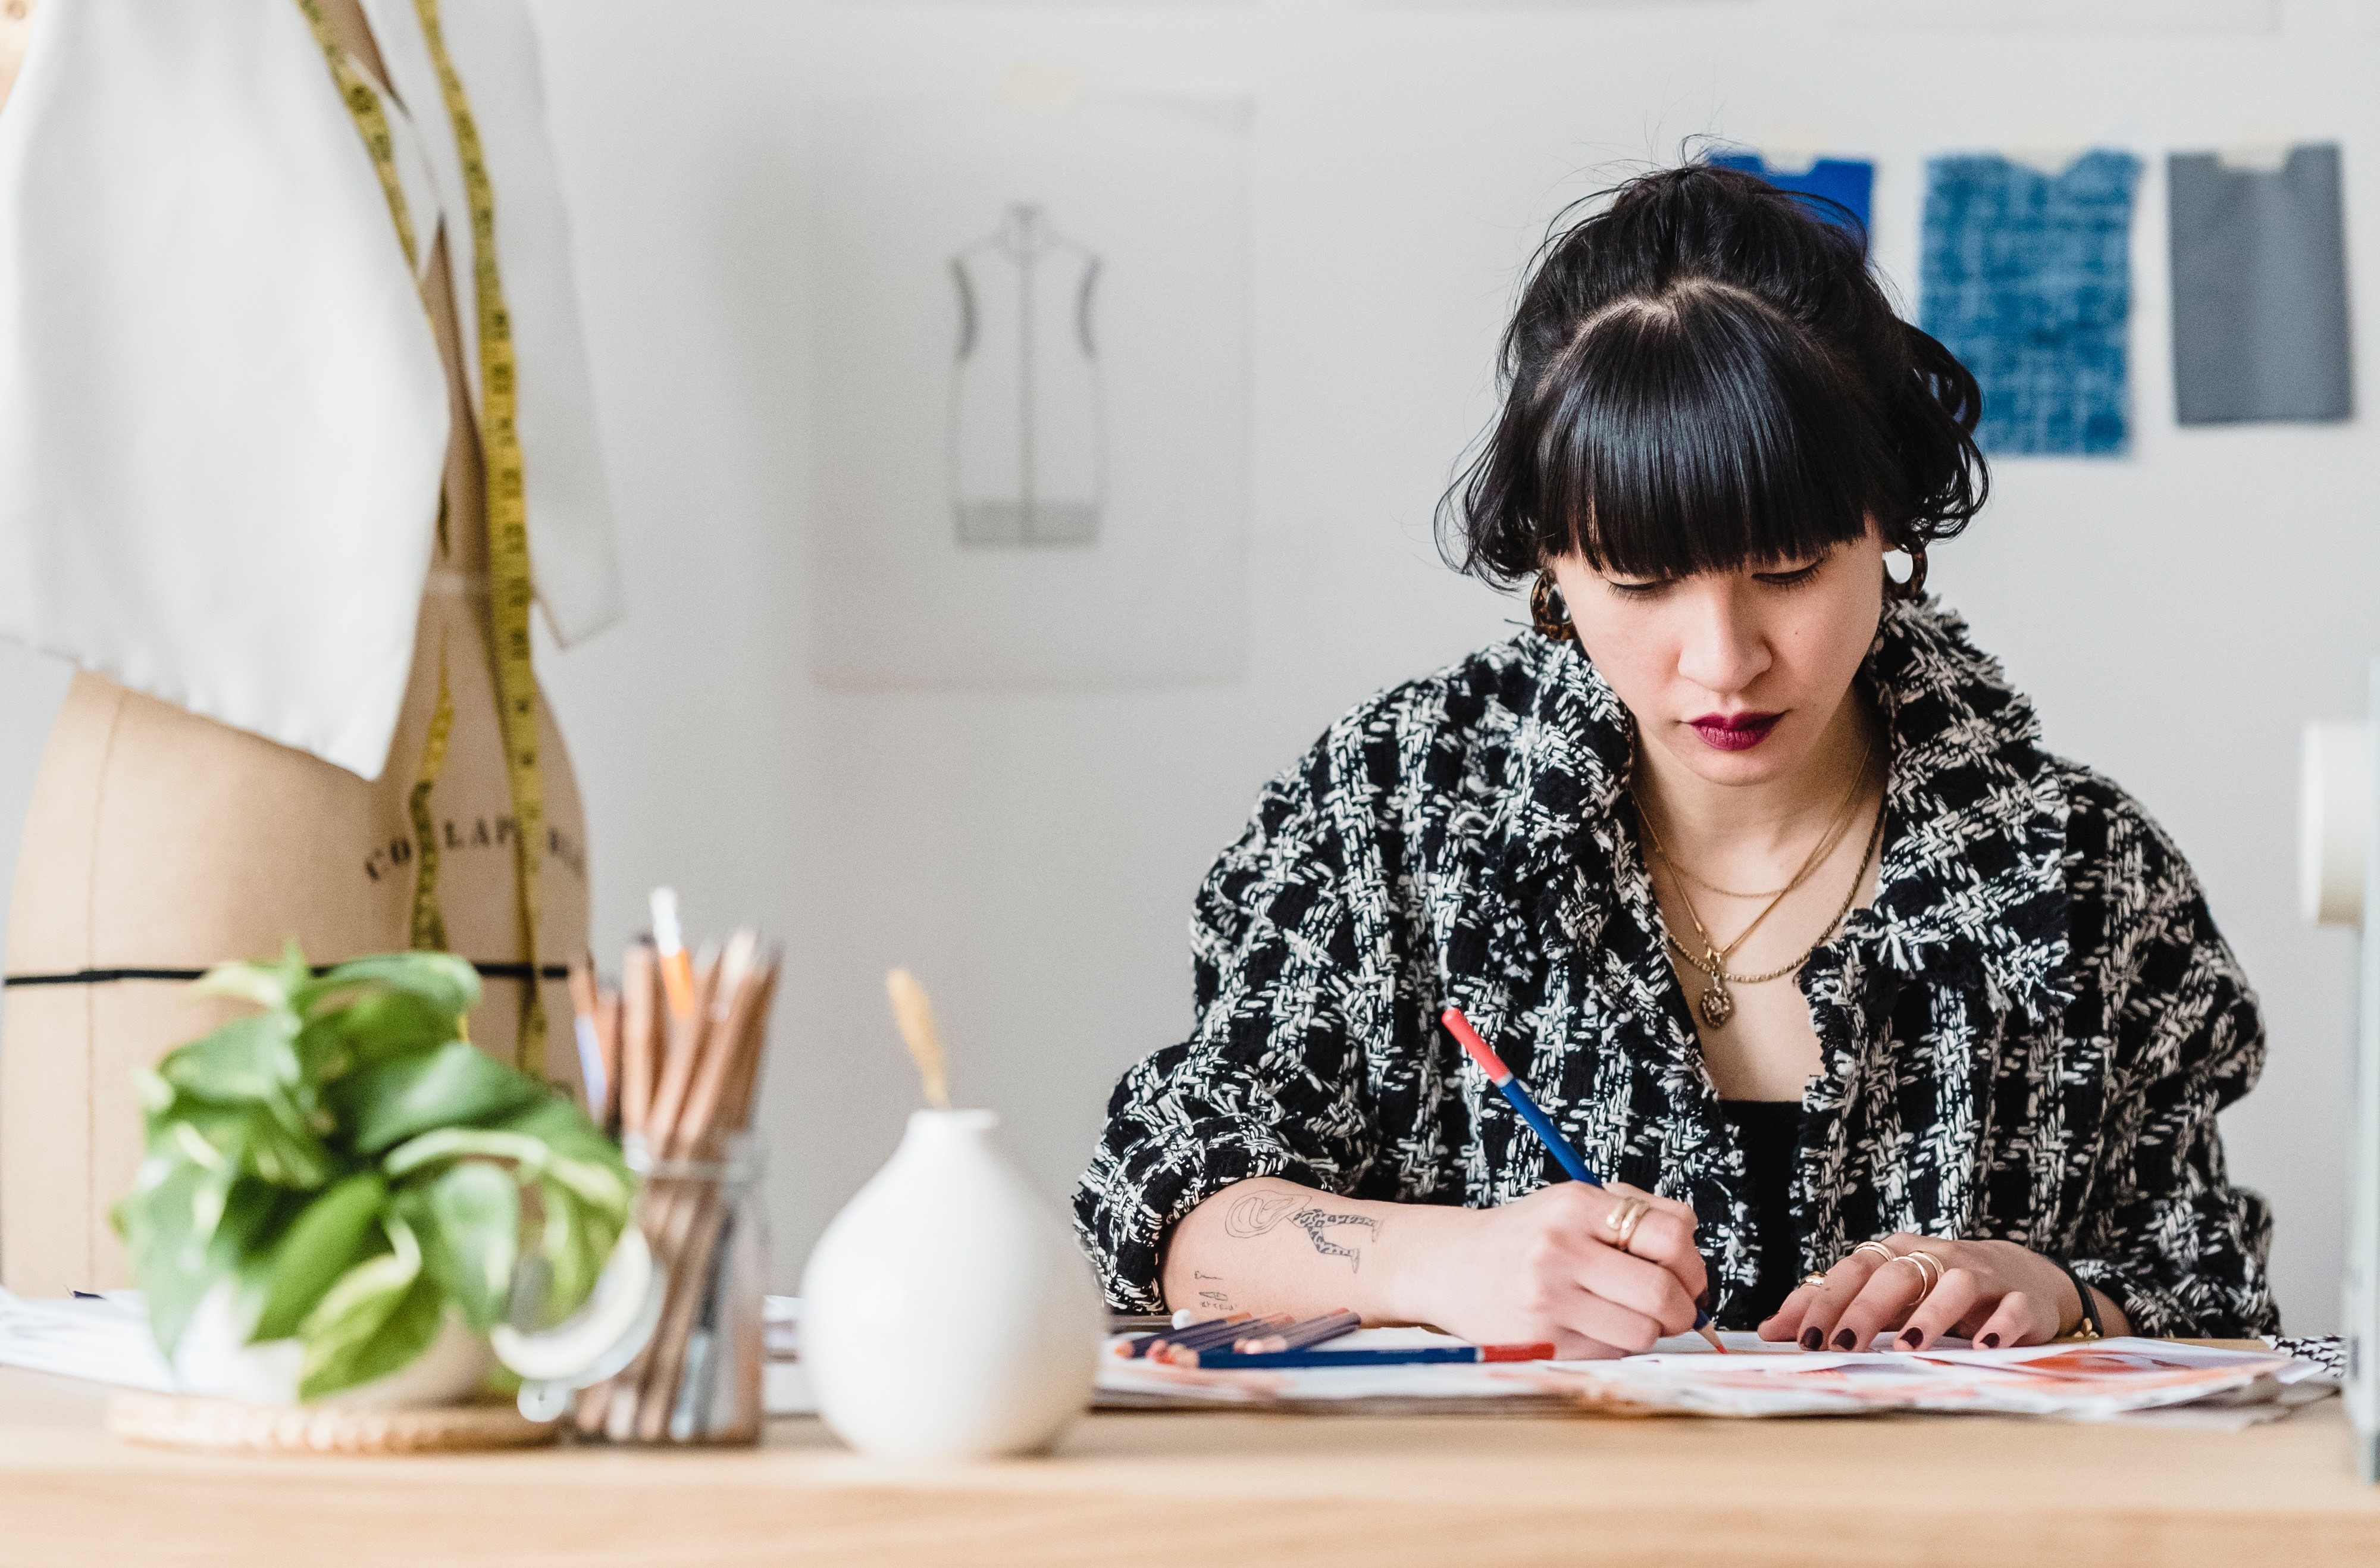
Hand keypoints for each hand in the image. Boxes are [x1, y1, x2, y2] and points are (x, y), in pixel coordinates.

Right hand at [1392, 1182, 1708, 1358]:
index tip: (1689, 1275)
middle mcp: (1559, 1249)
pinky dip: (1617, 1345)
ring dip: (1650, 1330)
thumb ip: (1638, 1212)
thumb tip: (1694, 1253)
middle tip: (1677, 1308)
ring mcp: (1548, 1300)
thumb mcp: (1574, 1202)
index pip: (1670, 1235)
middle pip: (1662, 1293)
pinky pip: (1612, 1354)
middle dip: (1684, 1308)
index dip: (1693, 1263)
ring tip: (1627, 1315)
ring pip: (1643, 1333)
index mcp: (1575, 1205)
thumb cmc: (1526, 1236)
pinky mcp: (1541, 1343)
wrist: (1450, 1266)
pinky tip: (1593, 1326)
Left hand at [1759, 1235, 2114, 1351]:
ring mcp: (1981, 1276)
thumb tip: (1770, 1331)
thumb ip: (1831, 1311)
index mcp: (1896, 1254)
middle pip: (1896, 1275)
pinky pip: (2012, 1308)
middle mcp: (1936, 1256)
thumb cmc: (1935, 1291)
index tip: (1801, 1338)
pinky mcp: (2021, 1299)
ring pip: (1953, 1285)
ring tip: (1908, 1346)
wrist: (2021, 1279)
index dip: (1827, 1301)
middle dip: (1865, 1310)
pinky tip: (1984, 1347)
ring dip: (1930, 1314)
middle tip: (1841, 1347)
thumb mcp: (1884, 1297)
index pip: (1853, 1269)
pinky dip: (1999, 1326)